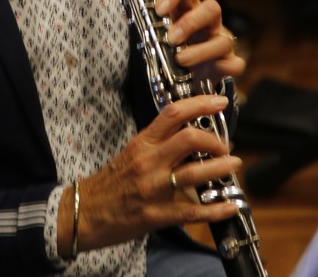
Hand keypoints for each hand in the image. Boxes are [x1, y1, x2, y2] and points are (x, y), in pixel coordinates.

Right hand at [67, 94, 242, 252]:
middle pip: (190, 139)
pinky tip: (231, 205)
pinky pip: (193, 211)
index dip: (200, 103)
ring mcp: (153, 189)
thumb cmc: (109, 182)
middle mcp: (149, 162)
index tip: (219, 102)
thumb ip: (158, 143)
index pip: (173, 114)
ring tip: (234, 165)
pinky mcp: (157, 215)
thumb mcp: (131, 153)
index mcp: (142, 143)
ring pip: (196, 173)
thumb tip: (190, 134)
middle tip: (226, 144)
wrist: (83, 213)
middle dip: (215, 140)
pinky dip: (216, 209)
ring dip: (221, 168)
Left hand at [153, 0, 245, 83]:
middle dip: (191, 23)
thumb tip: (128, 11)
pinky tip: (211, 71)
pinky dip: (225, 67)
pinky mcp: (229, 62)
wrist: (184, 77)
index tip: (160, 9)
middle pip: (212, 7)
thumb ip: (148, 21)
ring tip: (180, 60)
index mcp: (188, 6)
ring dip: (200, 50)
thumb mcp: (157, 32)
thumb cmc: (170, 48)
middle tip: (171, 38)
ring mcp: (220, 41)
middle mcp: (208, 21)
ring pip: (224, 39)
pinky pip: (236, 63)